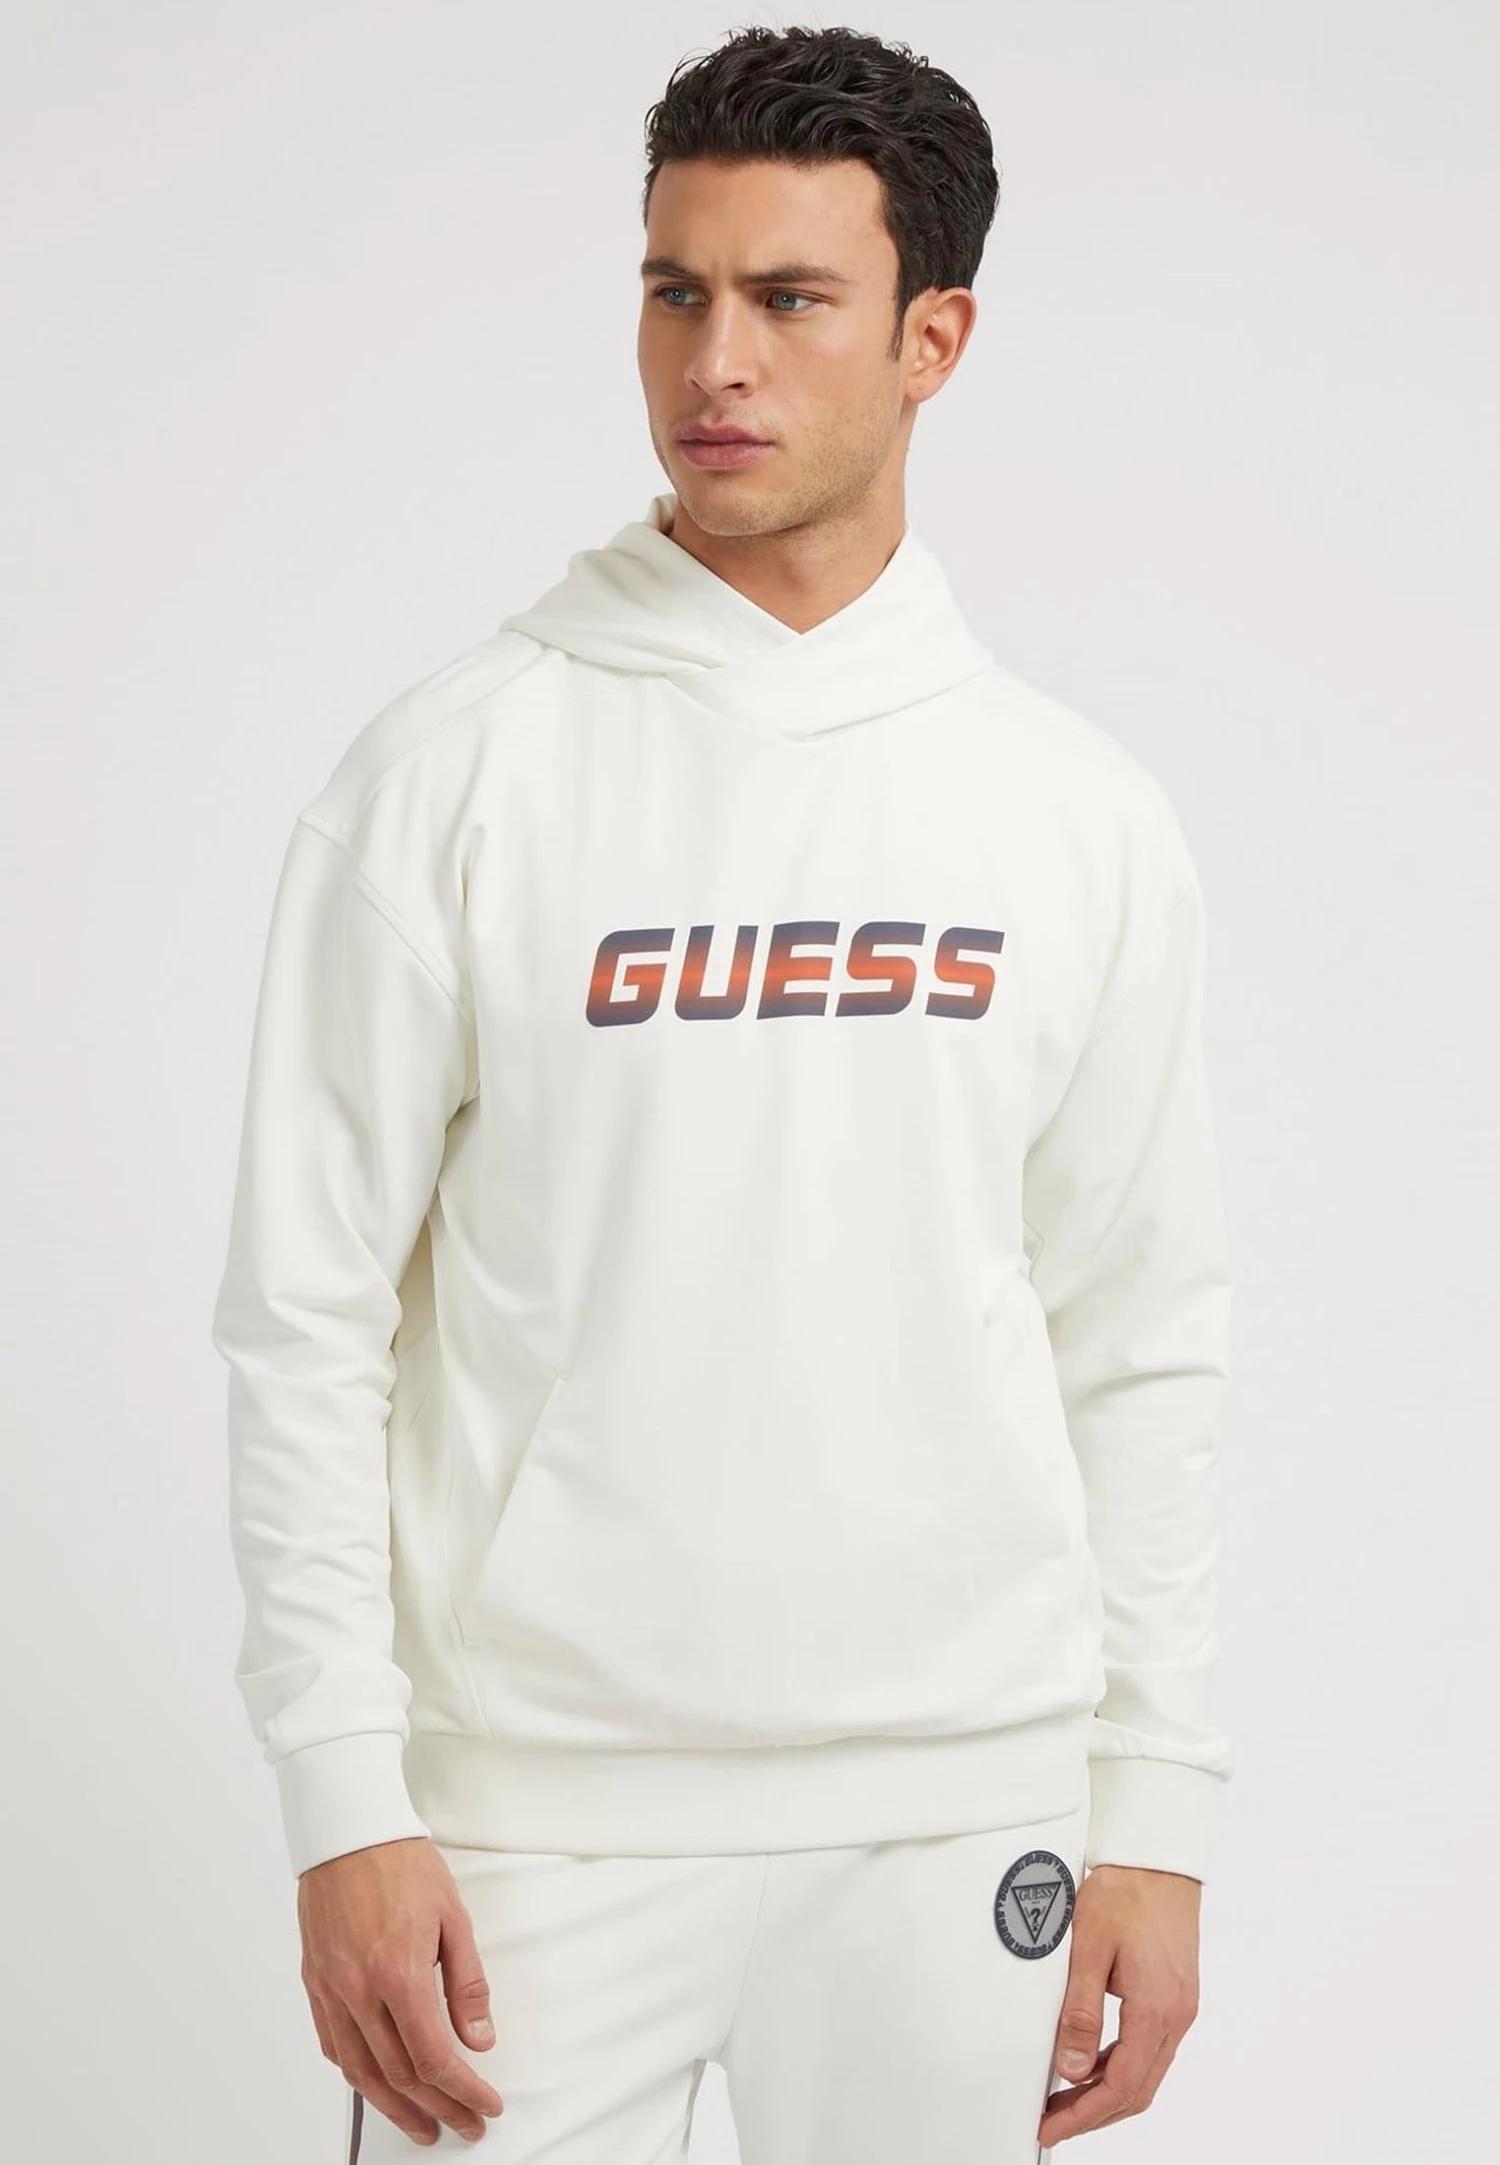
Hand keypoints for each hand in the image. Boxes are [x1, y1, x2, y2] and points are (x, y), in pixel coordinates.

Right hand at [298, 1835, 505, 2145]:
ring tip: (421, 2126)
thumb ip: (467, 1984)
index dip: (462, 2092)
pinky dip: (356, 2073)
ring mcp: (331, 1989)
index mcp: (398, 1974)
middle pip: (398, 2075)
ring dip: (392, 2107)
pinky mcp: (314, 1981)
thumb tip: (479, 2039)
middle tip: (463, 2126)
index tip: (484, 2106)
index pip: (433, 2057)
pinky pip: (333, 2044)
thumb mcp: (453, 1918)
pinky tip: (374, 2084)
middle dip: (436, 2109)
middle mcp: (358, 1990)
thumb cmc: (402, 1863)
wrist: (348, 1830)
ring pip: (360, 2071)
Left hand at [1038, 1863, 1200, 2146]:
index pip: (1121, 2086)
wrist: (1158, 1857)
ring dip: (1107, 2093)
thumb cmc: (1126, 1892)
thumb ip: (1080, 2011)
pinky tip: (1091, 2063)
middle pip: (1137, 2090)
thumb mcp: (1090, 1948)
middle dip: (1094, 2114)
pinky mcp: (1175, 1996)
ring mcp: (1180, 2007)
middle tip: (1052, 2123)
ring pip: (1145, 2073)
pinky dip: (1120, 2067)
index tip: (1050, 2128)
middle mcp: (1177, 2016)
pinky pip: (1149, 2049)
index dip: (1084, 2116)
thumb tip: (1071, 2068)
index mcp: (1158, 2009)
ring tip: (1065, 2100)